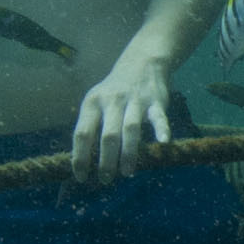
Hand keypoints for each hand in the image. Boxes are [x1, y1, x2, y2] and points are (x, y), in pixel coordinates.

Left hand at [72, 53, 172, 184]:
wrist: (141, 63)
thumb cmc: (113, 92)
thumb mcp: (95, 102)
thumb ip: (90, 126)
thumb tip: (82, 162)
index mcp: (92, 103)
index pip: (82, 134)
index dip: (80, 157)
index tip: (82, 177)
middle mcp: (111, 101)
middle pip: (108, 135)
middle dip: (106, 160)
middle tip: (106, 179)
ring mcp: (134, 101)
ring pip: (130, 129)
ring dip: (128, 153)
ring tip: (127, 173)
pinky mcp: (155, 101)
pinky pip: (158, 117)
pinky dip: (161, 129)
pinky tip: (163, 143)